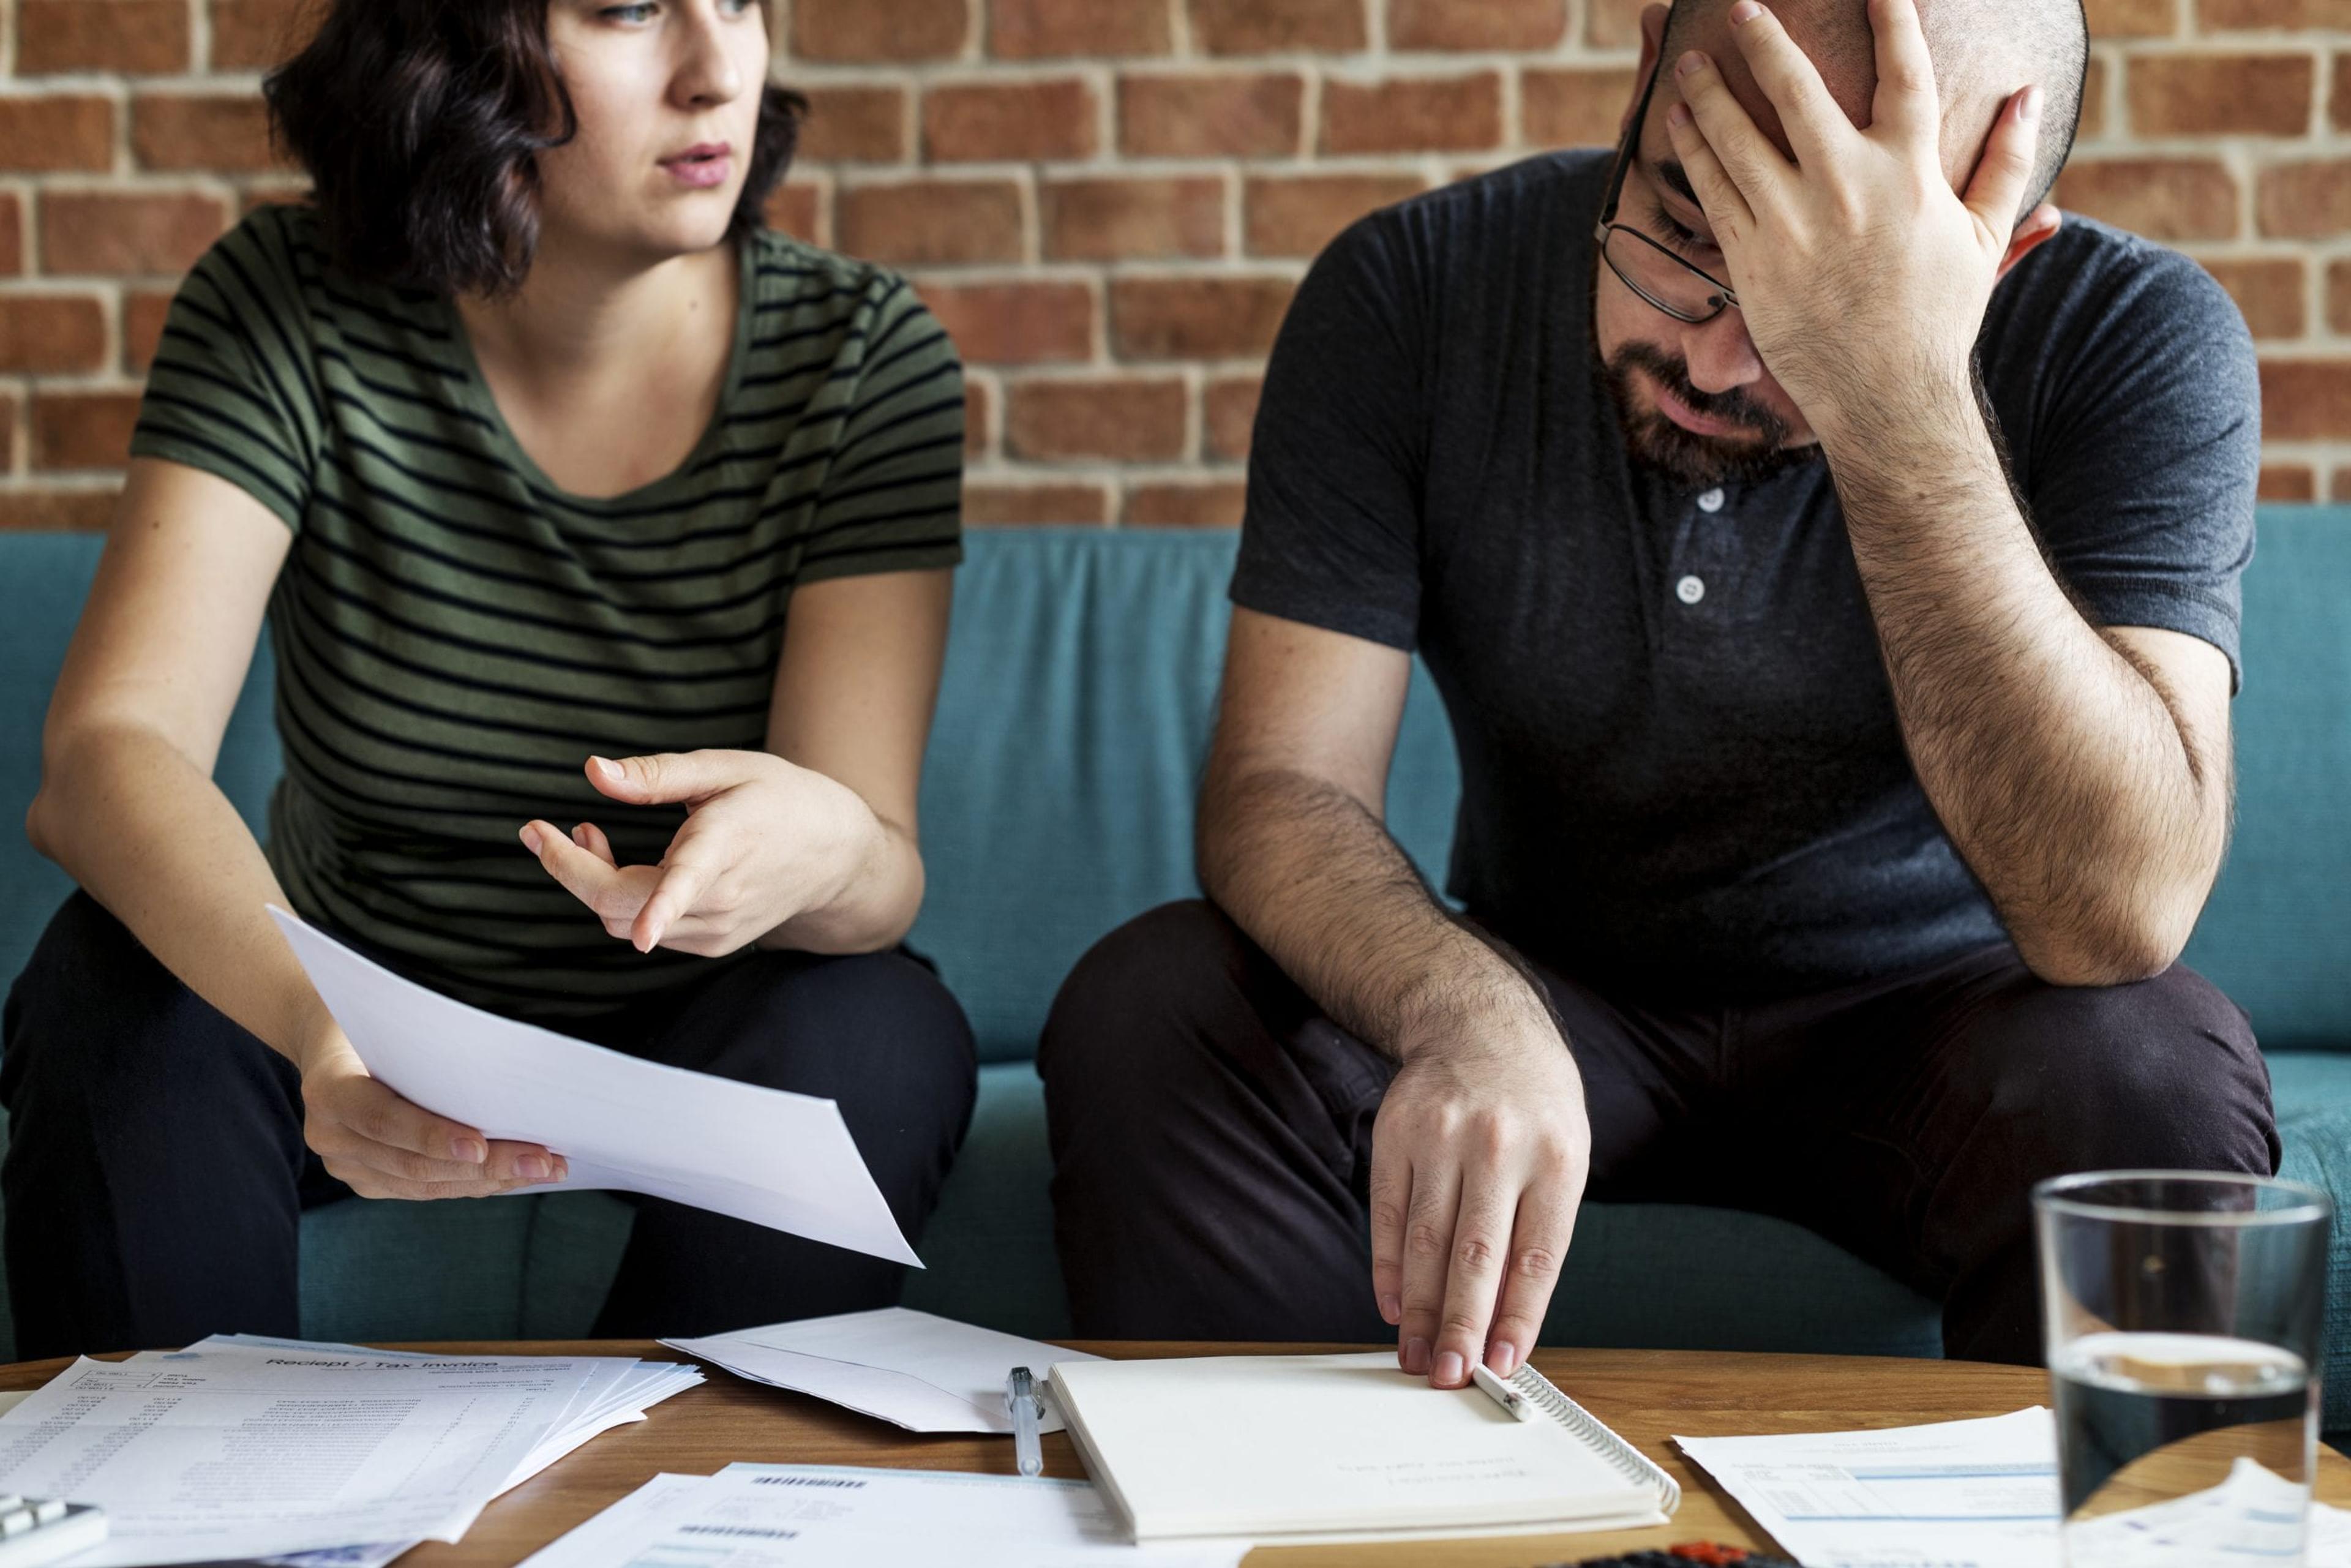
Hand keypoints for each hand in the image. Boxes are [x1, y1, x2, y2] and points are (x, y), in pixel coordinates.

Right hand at [297, 1028, 566, 1199]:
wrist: (334, 1039)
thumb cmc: (380, 1019)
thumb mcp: (394, 1017)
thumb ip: (428, 1044)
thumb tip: (506, 1058)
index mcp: (328, 1089)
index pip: (382, 1119)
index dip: (431, 1136)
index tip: (480, 1146)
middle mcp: (329, 1134)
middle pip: (412, 1162)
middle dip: (485, 1165)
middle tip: (543, 1160)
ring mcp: (347, 1164)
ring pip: (424, 1184)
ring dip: (490, 1180)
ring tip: (545, 1169)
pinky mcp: (368, 1180)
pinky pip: (426, 1189)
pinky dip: (474, 1184)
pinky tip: (516, 1175)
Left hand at [520, 750, 880, 956]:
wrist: (834, 855)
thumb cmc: (778, 799)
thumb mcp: (724, 768)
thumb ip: (656, 774)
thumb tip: (593, 771)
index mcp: (727, 845)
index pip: (688, 882)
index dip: (662, 908)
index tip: (642, 931)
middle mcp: (722, 898)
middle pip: (622, 906)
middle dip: (569, 871)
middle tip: (541, 831)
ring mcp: (716, 929)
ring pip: (623, 921)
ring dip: (591, 881)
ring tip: (590, 834)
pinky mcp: (711, 945)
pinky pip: (642, 930)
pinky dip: (619, 900)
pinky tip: (627, 864)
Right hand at [1369, 1002, 1589, 1387]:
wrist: (1481, 1027)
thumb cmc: (1533, 1107)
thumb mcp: (1563, 1158)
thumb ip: (1537, 1233)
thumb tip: (1503, 1320)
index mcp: (1555, 1159)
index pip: (1536, 1258)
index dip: (1518, 1319)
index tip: (1503, 1365)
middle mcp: (1498, 1146)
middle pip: (1476, 1255)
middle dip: (1462, 1324)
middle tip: (1452, 1374)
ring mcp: (1442, 1137)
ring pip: (1427, 1241)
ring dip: (1420, 1308)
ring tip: (1419, 1354)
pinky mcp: (1395, 1134)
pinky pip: (1389, 1214)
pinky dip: (1390, 1267)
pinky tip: (1393, 1305)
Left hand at [1664, 0, 2043, 437]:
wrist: (1884, 394)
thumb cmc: (1937, 315)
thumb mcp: (1985, 236)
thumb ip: (2007, 161)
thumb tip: (2028, 94)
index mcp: (1908, 174)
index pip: (1904, 73)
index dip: (1892, 19)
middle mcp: (1846, 188)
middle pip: (1796, 91)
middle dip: (1766, 41)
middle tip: (1744, 7)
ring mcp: (1792, 223)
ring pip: (1738, 137)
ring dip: (1710, 92)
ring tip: (1690, 61)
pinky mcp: (1752, 259)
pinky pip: (1714, 191)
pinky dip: (1695, 150)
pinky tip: (1681, 121)